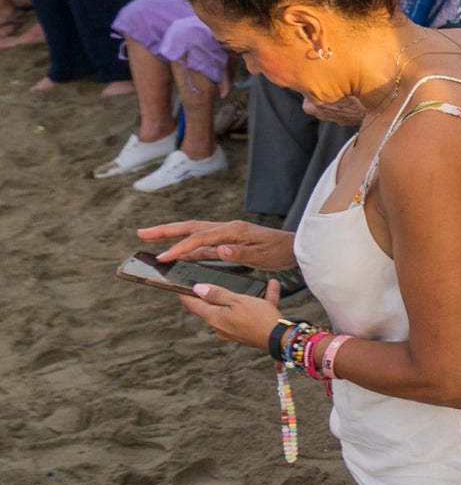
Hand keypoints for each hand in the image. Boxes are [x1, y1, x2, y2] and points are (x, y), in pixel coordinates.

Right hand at [139, 217, 296, 271]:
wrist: (295, 248)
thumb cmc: (280, 252)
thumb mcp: (261, 255)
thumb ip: (238, 252)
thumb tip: (218, 250)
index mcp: (233, 230)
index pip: (200, 238)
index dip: (180, 248)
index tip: (163, 257)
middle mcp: (227, 228)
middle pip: (190, 228)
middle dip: (165, 230)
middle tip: (141, 233)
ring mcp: (226, 234)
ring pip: (193, 233)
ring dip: (172, 235)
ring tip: (150, 238)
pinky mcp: (228, 241)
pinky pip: (203, 243)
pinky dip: (187, 246)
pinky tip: (176, 252)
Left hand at [181, 272, 285, 347]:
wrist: (281, 338)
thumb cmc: (259, 318)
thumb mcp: (237, 300)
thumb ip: (217, 294)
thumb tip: (197, 289)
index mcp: (214, 317)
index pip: (193, 305)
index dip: (185, 294)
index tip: (178, 287)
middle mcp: (221, 326)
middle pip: (212, 307)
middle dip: (215, 294)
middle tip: (214, 282)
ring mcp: (234, 330)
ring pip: (234, 309)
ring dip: (243, 296)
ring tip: (254, 284)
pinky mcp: (248, 331)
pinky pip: (252, 312)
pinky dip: (259, 301)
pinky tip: (271, 287)